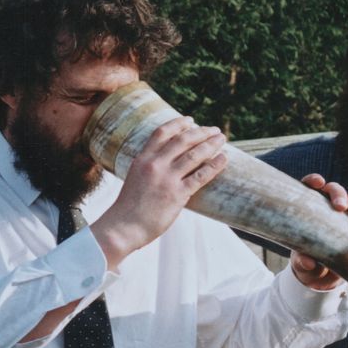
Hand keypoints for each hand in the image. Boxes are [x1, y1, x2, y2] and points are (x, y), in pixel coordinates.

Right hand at [91, 116, 226, 267]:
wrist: (124, 227)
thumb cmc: (128, 208)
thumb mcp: (134, 178)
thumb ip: (148, 168)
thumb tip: (165, 161)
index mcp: (142, 159)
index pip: (162, 132)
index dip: (178, 123)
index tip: (191, 120)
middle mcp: (155, 165)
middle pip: (183, 140)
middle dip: (201, 132)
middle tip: (214, 130)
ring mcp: (167, 179)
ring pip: (194, 155)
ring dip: (211, 144)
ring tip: (222, 140)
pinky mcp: (177, 195)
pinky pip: (201, 176)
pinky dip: (214, 165)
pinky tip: (224, 159)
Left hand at [291, 173, 347, 289]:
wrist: (321, 276)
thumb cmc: (305, 264)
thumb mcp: (300, 265)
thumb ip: (301, 262)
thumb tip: (308, 262)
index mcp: (305, 211)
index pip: (307, 188)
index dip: (312, 181)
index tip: (319, 183)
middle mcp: (324, 208)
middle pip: (332, 190)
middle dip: (339, 195)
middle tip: (341, 208)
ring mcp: (342, 215)